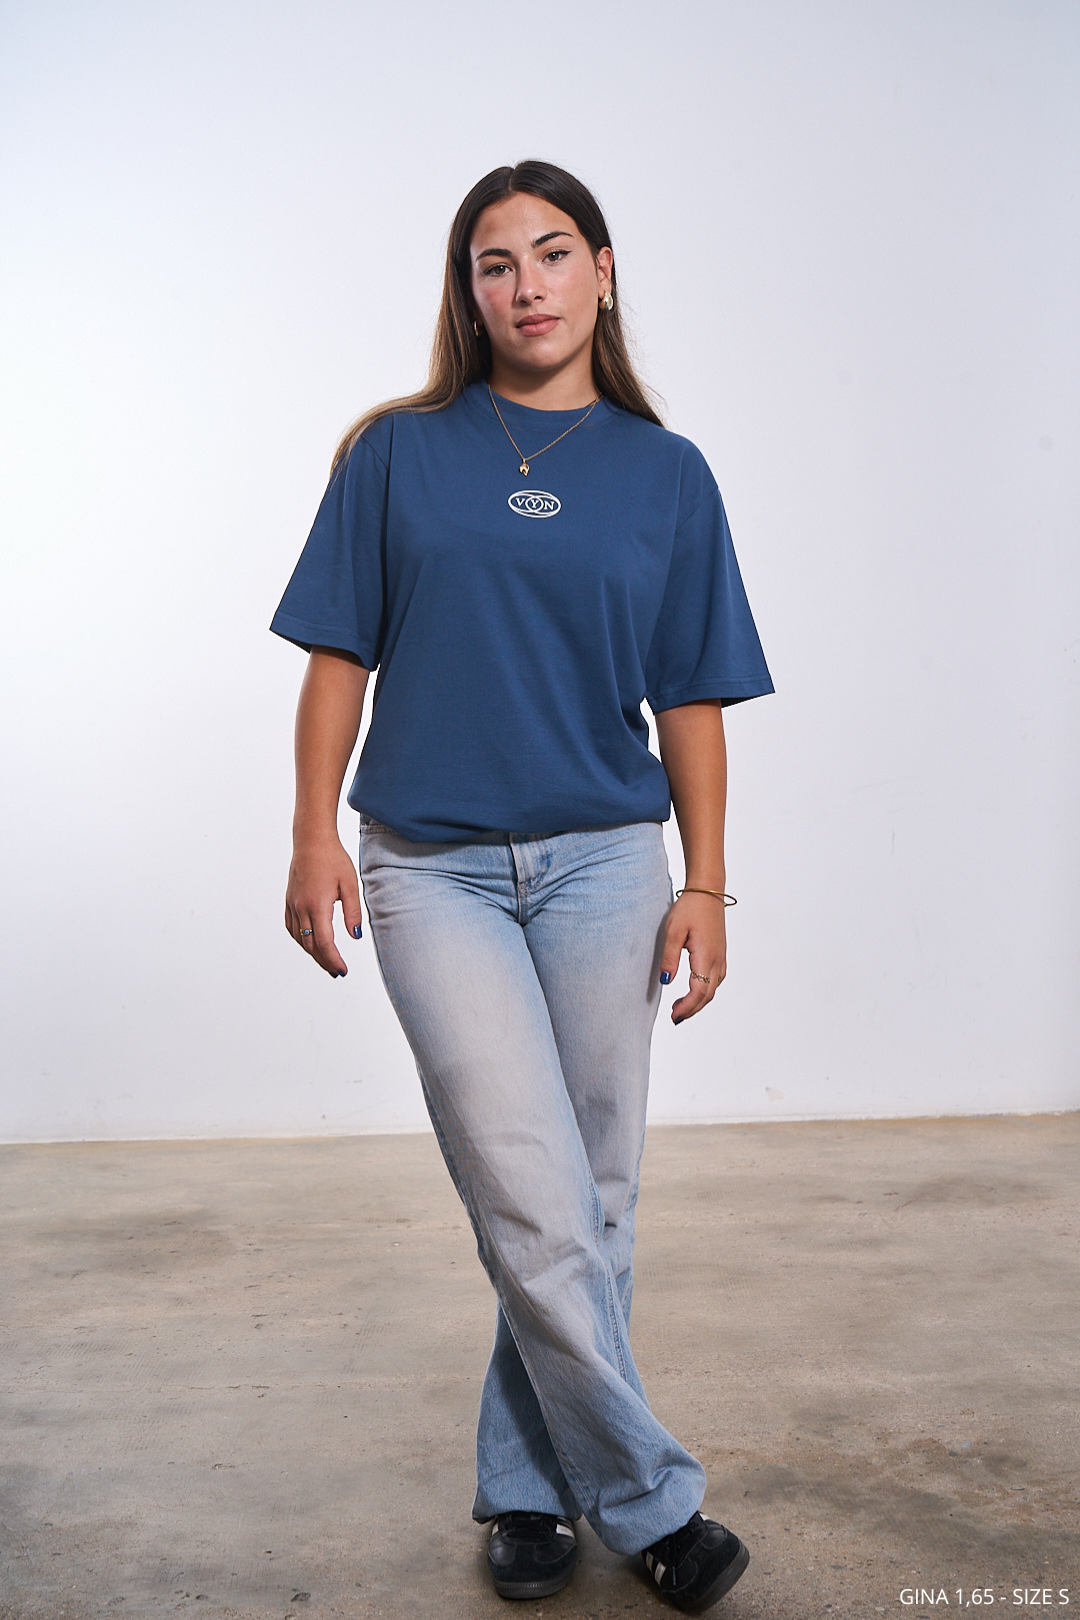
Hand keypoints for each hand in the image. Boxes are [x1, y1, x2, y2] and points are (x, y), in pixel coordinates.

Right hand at [285, 832, 363, 977]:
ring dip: (312, 953)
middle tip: (337, 971)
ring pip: (299, 938)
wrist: (311, 841)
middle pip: (310, 945)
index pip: (324, 942)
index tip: (342, 971)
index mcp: (317, 905)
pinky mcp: (289, 900)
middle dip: (324, 961)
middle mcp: (301, 908)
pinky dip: (300, 940)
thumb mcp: (350, 884)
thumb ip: (353, 912)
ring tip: (326, 961)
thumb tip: (356, 936)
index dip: (333, 960)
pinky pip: (291, 927)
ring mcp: (292, 904)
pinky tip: (309, 943)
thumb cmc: (333, 859)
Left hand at [659, 892, 726, 1022]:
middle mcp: (717, 960)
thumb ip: (669, 958)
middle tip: (674, 1017)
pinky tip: (694, 989)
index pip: (699, 991)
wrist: (708, 890)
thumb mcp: (673, 931)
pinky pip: (716, 979)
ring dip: (699, 1001)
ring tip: (680, 1006)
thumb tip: (666, 981)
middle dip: (692, 1009)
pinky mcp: (720, 953)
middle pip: (708, 995)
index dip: (687, 1007)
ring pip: (713, 988)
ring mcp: (721, 957)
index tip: (674, 1016)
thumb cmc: (690, 907)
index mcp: (706, 956)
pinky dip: (705, 990)